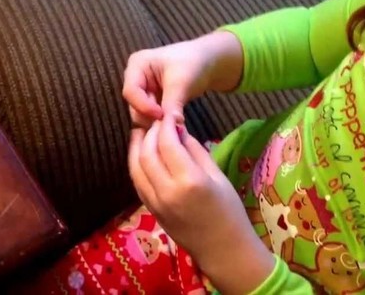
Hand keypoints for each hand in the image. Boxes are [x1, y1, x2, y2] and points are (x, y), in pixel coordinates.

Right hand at [122, 32, 242, 127]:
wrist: (209, 63)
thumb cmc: (193, 64)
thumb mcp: (181, 83)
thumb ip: (172, 105)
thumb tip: (171, 128)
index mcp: (137, 65)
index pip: (131, 91)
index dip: (144, 106)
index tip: (162, 116)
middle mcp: (135, 78)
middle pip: (133, 104)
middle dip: (149, 116)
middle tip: (168, 125)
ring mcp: (142, 90)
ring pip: (140, 114)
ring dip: (154, 122)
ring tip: (172, 125)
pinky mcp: (151, 101)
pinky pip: (149, 116)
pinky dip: (159, 123)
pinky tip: (172, 125)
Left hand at [128, 118, 273, 294]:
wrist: (223, 250)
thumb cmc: (229, 211)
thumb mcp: (217, 175)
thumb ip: (194, 150)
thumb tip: (177, 128)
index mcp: (189, 180)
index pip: (167, 143)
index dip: (165, 124)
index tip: (168, 114)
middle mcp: (167, 191)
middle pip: (146, 152)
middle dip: (149, 132)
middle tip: (156, 121)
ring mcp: (155, 202)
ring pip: (135, 166)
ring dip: (137, 146)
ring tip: (144, 132)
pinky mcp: (150, 210)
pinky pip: (136, 181)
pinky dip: (136, 163)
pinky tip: (142, 153)